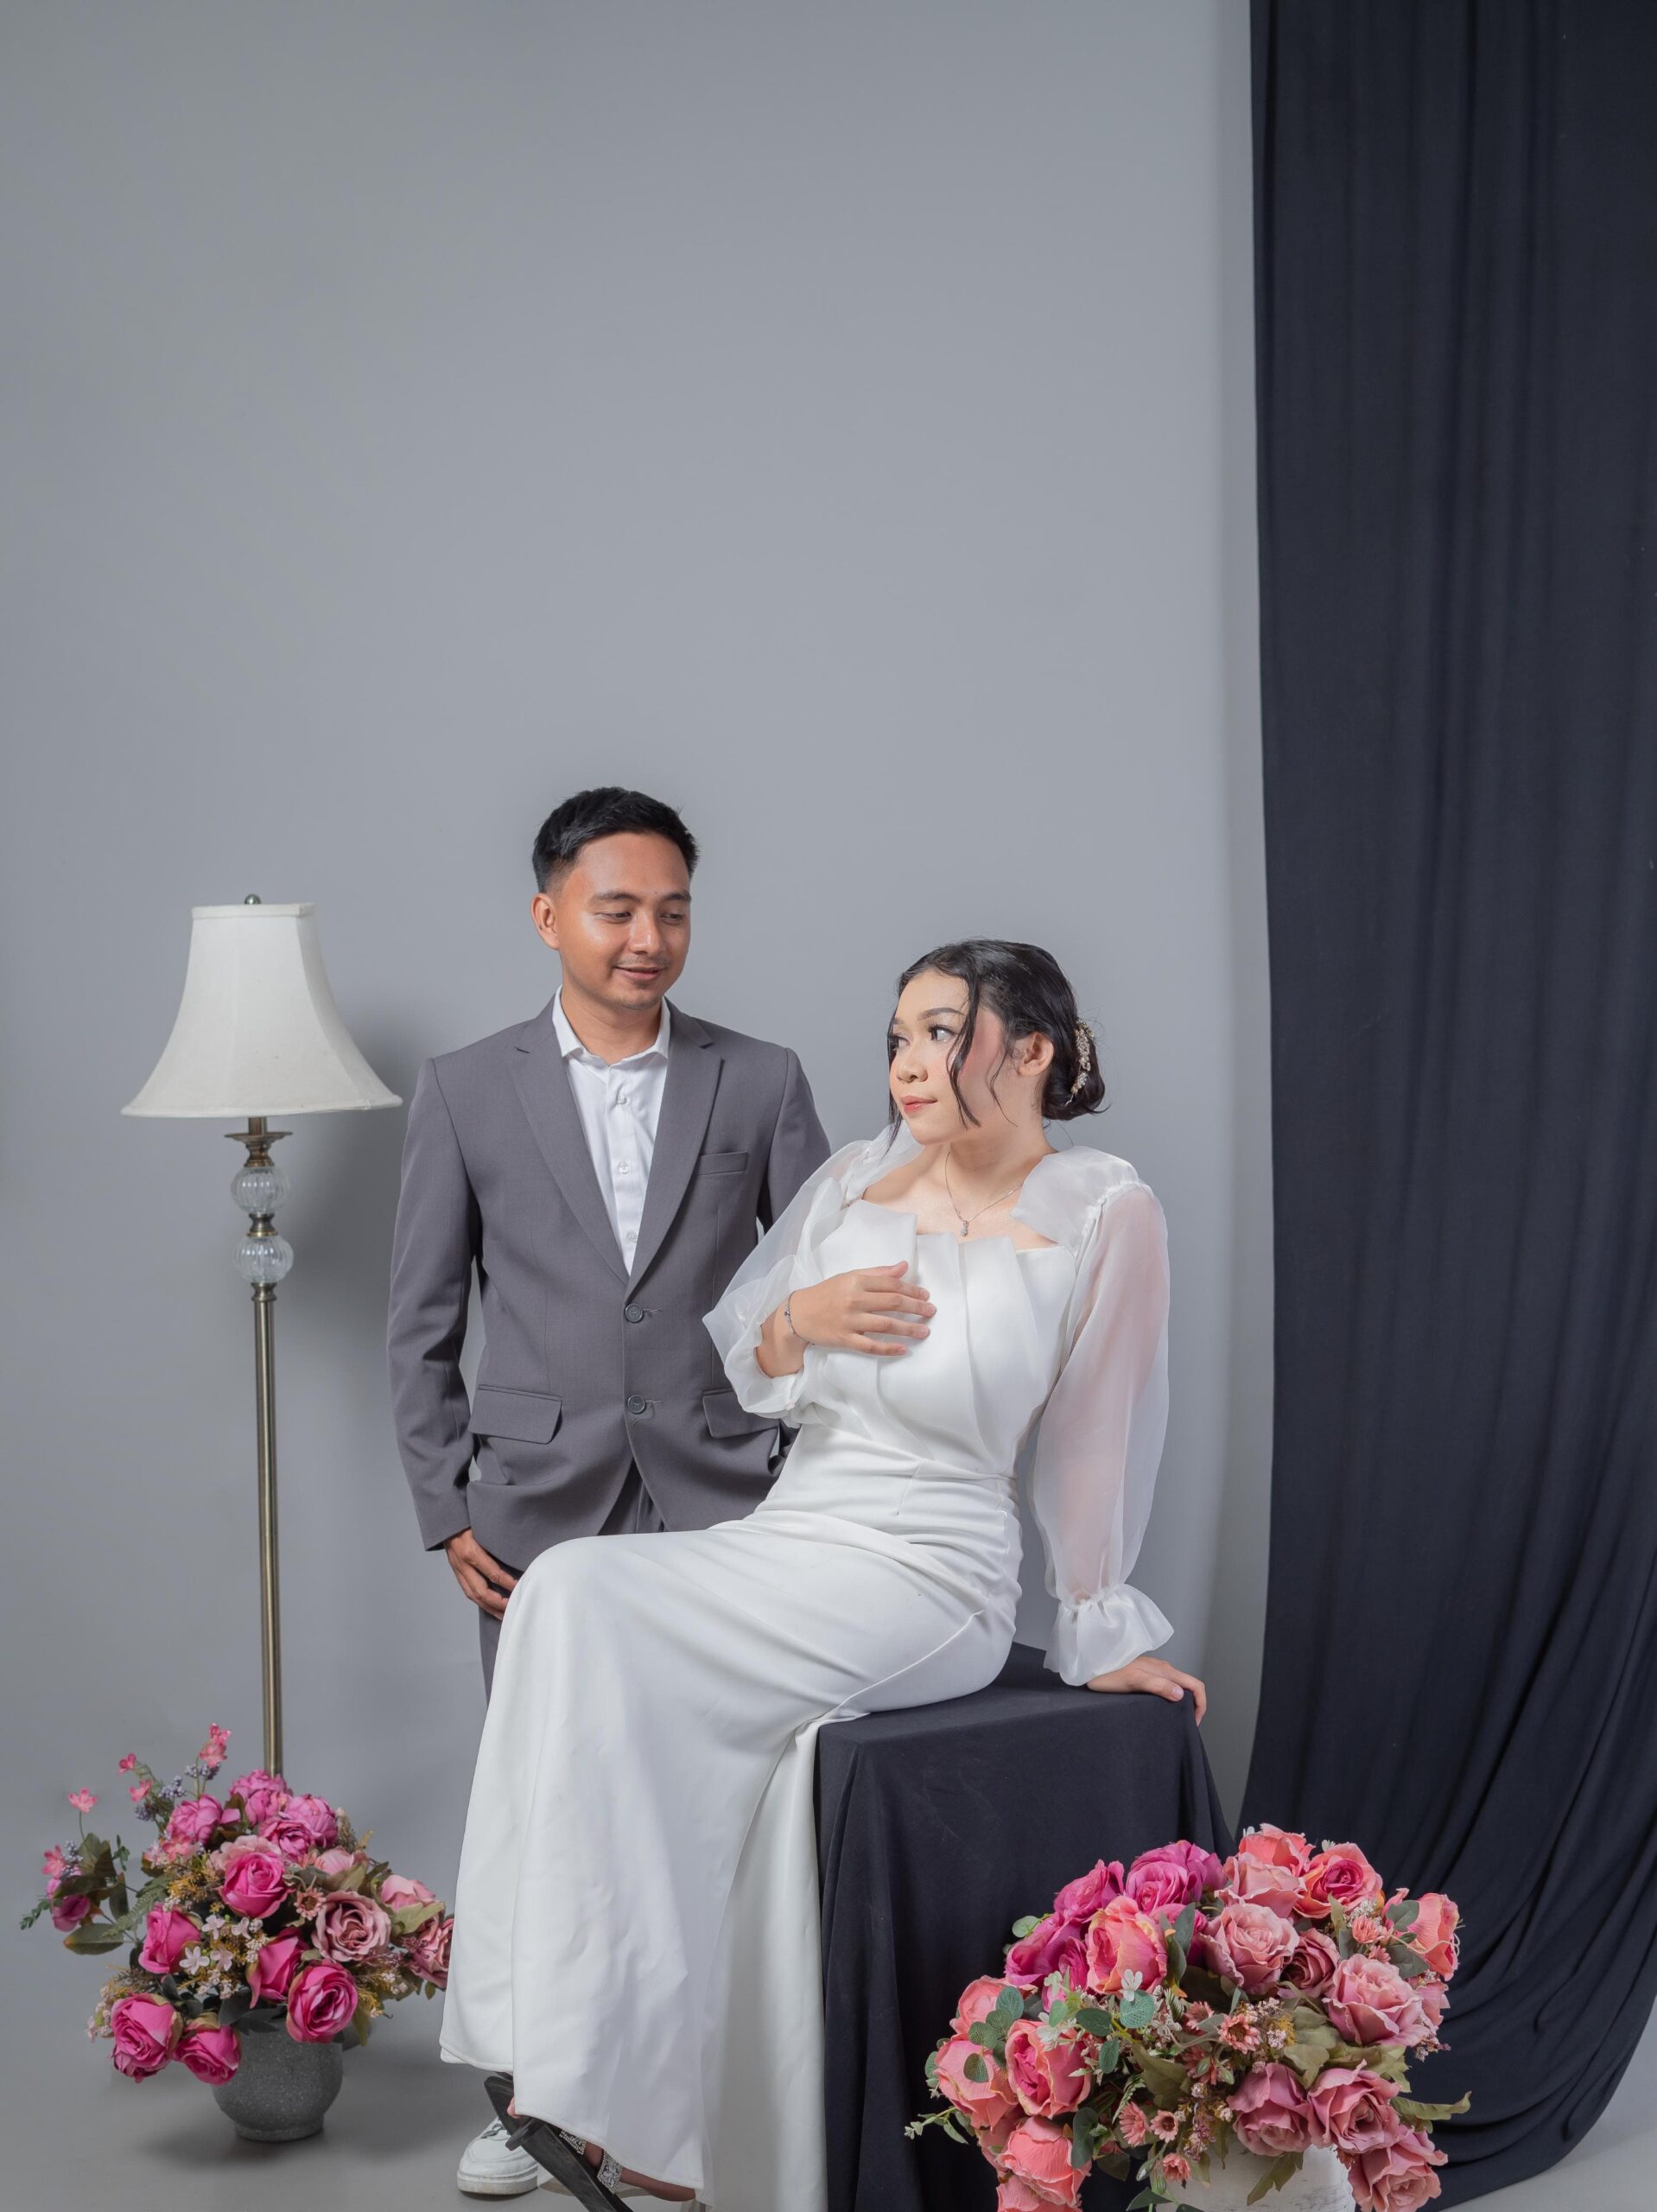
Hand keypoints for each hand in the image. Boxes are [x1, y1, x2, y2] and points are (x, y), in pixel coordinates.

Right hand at [444, 1529, 519, 1618]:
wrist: (448, 1523)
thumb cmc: (470, 1522)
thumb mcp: (484, 1528)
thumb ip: (497, 1541)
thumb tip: (518, 1552)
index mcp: (471, 1552)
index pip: (493, 1573)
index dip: (507, 1583)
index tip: (520, 1587)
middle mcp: (463, 1565)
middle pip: (481, 1591)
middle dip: (498, 1603)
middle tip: (512, 1607)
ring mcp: (458, 1570)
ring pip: (473, 1595)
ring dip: (489, 1607)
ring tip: (503, 1614)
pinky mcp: (457, 1573)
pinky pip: (468, 1591)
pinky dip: (480, 1601)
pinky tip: (490, 1606)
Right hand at [786, 1263, 935, 1356]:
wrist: (799, 1313)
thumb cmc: (826, 1293)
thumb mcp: (850, 1276)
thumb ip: (878, 1273)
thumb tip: (903, 1267)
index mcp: (857, 1281)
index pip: (891, 1284)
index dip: (912, 1290)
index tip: (925, 1295)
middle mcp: (855, 1300)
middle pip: (893, 1303)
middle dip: (916, 1308)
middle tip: (931, 1312)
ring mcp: (850, 1321)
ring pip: (886, 1325)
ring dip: (908, 1329)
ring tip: (924, 1331)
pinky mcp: (845, 1339)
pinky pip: (870, 1346)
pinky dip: (888, 1348)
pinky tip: (903, 1349)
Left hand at [1086, 1654, 1206, 1723]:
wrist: (1090, 1664)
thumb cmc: (1108, 1674)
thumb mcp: (1134, 1681)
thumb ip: (1157, 1685)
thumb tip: (1181, 1695)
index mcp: (1165, 1670)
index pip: (1195, 1685)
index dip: (1201, 1704)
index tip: (1194, 1723)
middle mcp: (1163, 1669)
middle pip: (1189, 1687)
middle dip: (1194, 1705)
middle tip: (1185, 1725)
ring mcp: (1154, 1672)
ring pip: (1177, 1687)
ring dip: (1181, 1703)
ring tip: (1173, 1720)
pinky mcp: (1144, 1675)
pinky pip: (1165, 1687)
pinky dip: (1170, 1699)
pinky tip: (1159, 1709)